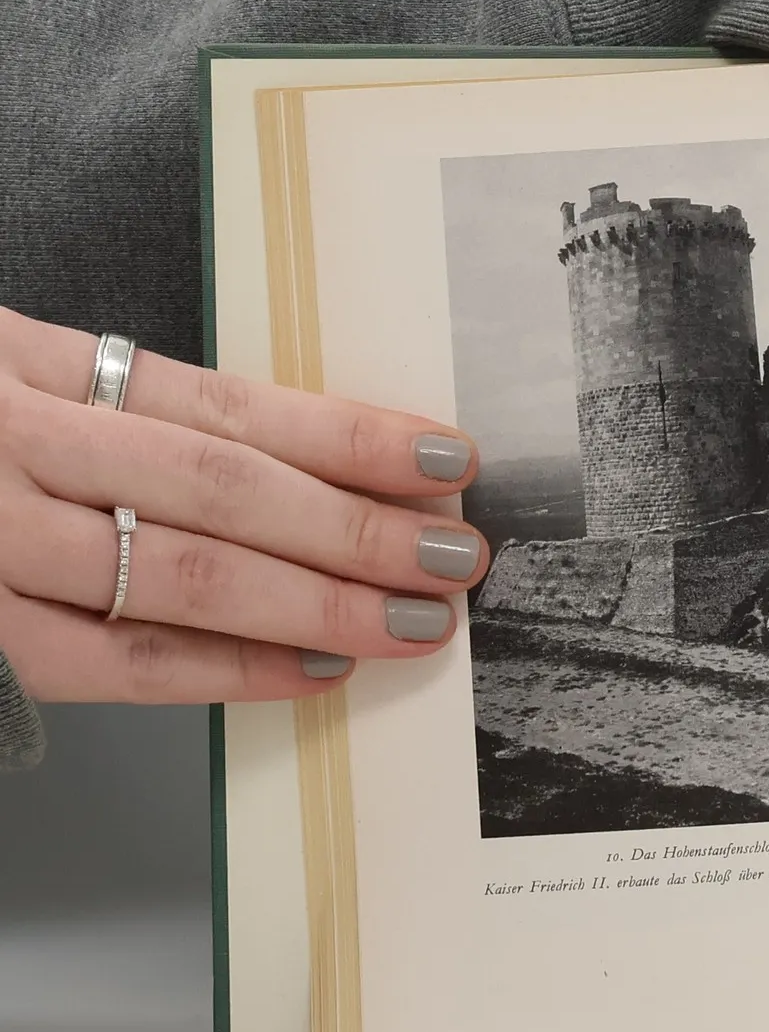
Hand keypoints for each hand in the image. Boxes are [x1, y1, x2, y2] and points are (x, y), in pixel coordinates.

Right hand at [0, 309, 487, 702]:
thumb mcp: (14, 379)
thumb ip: (133, 414)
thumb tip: (315, 466)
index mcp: (24, 361)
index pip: (223, 402)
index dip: (346, 434)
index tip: (449, 456)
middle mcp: (7, 441)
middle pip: (222, 488)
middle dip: (359, 526)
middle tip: (460, 555)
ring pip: (182, 573)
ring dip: (320, 600)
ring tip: (420, 616)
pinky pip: (116, 661)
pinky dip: (228, 670)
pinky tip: (318, 669)